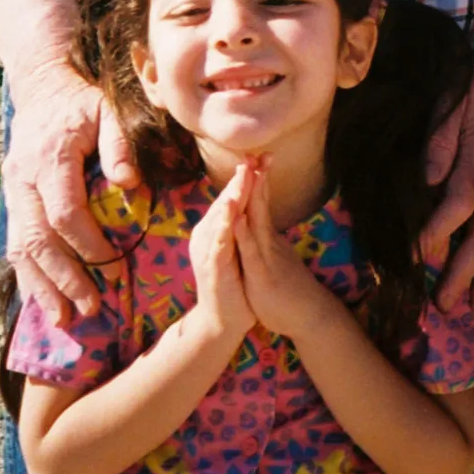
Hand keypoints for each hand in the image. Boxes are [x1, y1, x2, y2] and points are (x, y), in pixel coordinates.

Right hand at [4, 63, 133, 322]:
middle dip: (63, 277)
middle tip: (89, 307)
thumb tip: (128, 184)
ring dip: (42, 286)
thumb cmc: (84, 103)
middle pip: (38, 239)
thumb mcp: (109, 112)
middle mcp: (22, 180)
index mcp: (49, 158)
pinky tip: (43, 301)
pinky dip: (29, 276)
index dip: (87, 243)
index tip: (113, 268)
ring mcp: (12, 192)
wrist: (42, 89)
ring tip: (64, 318)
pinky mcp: (11, 201)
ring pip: (20, 248)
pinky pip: (15, 245)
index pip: (64, 212)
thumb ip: (119, 146)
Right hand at [189, 164, 255, 338]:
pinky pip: (220, 244)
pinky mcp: (214, 268)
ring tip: (242, 175)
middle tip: (253, 154)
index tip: (263, 154)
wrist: (223, 319)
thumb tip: (250, 203)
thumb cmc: (234, 282)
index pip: (234, 196)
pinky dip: (226, 227)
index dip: (248, 176)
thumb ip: (242, 225)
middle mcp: (210, 235)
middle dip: (241, 178)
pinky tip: (233, 213)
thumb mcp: (240, 248)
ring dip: (232, 196)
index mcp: (218, 229)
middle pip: (227, 201)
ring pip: (222, 218)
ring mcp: (210, 251)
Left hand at [232, 158, 334, 339]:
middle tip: (256, 151)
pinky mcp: (263, 274)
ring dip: (251, 196)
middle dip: (258, 178)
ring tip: (247, 172)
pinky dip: (244, 233)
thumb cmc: (292, 291)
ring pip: (257, 222)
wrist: (310, 317)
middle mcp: (270, 242)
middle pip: (262, 205)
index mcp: (269, 239)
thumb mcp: (277, 260)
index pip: (262, 204)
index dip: (258, 180)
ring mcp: (267, 257)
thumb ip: (269, 242)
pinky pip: (251, 251)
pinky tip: (236, 217)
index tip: (255, 157)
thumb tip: (264, 227)